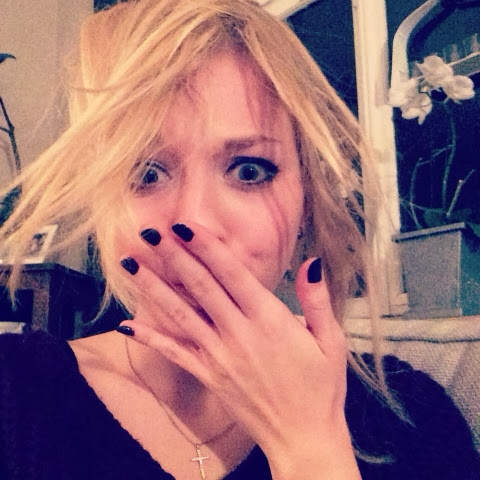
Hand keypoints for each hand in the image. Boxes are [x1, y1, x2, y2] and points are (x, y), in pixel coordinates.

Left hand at [118, 223, 359, 478]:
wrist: (303, 437)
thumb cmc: (320, 387)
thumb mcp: (331, 340)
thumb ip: (317, 299)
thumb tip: (311, 262)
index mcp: (269, 319)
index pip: (232, 274)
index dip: (206, 247)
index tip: (185, 225)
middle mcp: (239, 333)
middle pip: (200, 286)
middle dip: (174, 256)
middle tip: (150, 232)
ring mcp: (219, 356)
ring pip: (180, 314)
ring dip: (153, 287)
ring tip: (130, 264)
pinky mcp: (208, 376)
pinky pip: (174, 354)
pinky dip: (150, 338)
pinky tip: (126, 326)